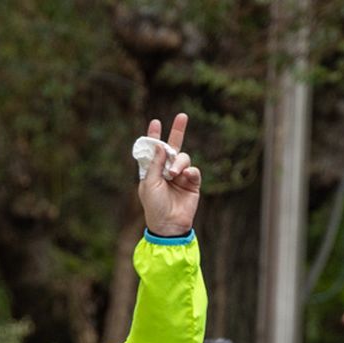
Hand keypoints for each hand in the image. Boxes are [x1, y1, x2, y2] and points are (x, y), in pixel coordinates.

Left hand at [137, 113, 200, 236]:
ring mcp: (180, 176)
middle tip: (182, 115)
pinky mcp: (192, 183)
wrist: (169, 225)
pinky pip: (194, 170)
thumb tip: (160, 145)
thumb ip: (155, 164)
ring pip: (184, 158)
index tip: (156, 122)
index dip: (154, 136)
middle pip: (173, 147)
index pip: (154, 151)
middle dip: (178, 131)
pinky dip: (189, 171)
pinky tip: (185, 177)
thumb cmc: (154, 207)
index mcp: (153, 171)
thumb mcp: (150, 184)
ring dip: (179, 162)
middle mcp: (167, 171)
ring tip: (174, 173)